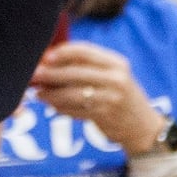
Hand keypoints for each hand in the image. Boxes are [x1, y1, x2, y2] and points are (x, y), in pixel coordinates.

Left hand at [31, 42, 161, 154]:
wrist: (143, 126)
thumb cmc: (120, 95)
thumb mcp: (112, 75)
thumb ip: (86, 66)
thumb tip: (49, 60)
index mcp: (116, 63)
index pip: (85, 51)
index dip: (62, 52)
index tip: (45, 56)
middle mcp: (116, 78)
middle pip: (75, 73)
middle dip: (50, 74)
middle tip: (33, 74)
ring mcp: (111, 98)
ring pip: (73, 94)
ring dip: (52, 94)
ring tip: (38, 93)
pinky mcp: (105, 116)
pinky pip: (76, 110)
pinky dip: (61, 108)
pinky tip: (52, 106)